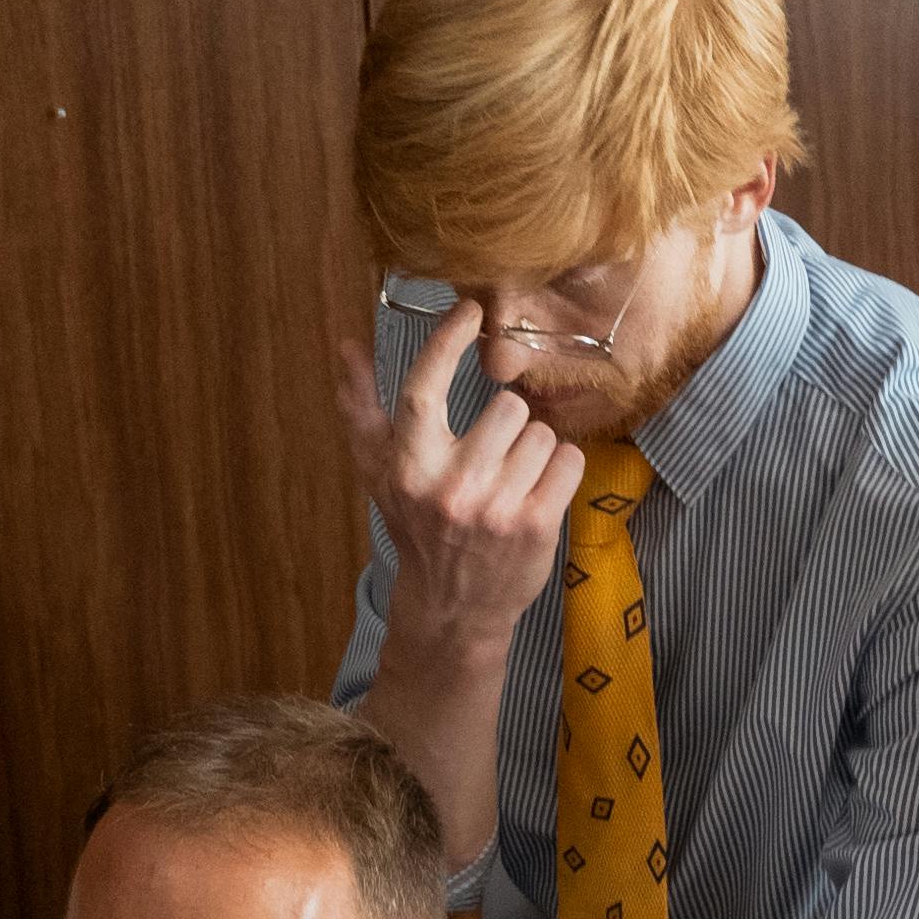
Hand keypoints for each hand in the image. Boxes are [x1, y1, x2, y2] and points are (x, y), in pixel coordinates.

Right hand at [336, 298, 581, 670]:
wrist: (453, 608)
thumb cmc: (417, 527)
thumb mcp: (379, 472)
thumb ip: (361, 406)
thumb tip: (348, 344)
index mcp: (409, 467)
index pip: (424, 388)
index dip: (446, 341)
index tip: (468, 310)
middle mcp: (450, 487)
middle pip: (508, 407)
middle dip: (508, 424)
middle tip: (493, 454)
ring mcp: (496, 509)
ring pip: (543, 434)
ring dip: (534, 450)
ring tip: (512, 480)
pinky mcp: (537, 526)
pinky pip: (570, 461)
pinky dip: (561, 472)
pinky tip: (538, 493)